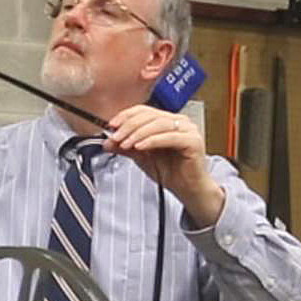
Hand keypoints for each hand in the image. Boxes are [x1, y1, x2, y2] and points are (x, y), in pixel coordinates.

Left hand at [101, 104, 224, 225]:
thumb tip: (107, 142)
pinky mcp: (193, 141)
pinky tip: (140, 146)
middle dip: (129, 126)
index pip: (144, 111)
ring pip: (159, 124)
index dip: (126, 116)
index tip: (111, 125)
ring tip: (125, 144)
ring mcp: (188, 130)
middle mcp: (180, 122)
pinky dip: (152, 141)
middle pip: (150, 116)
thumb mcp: (141, 157)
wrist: (187, 189)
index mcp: (168, 121)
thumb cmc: (170, 172)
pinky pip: (169, 137)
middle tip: (116, 137)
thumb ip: (126, 148)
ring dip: (138, 133)